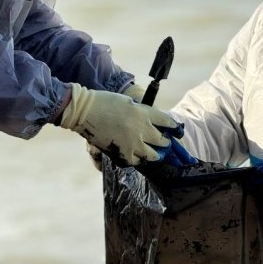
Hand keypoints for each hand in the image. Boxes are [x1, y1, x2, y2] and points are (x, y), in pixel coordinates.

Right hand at [60, 83, 178, 165]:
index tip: (176, 131)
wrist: (86, 111)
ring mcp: (133, 142)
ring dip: (154, 154)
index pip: (167, 121)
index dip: (173, 127)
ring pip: (152, 155)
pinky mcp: (122, 153)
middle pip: (162, 141)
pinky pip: (136, 161)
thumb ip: (142, 113)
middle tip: (164, 143)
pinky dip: (137, 159)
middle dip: (164, 142)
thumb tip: (150, 123)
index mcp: (144, 112)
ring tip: (153, 153)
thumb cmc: (105, 102)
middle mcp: (143, 128)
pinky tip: (136, 156)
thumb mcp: (129, 102)